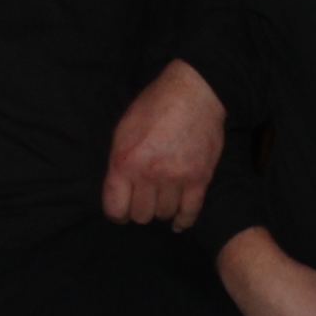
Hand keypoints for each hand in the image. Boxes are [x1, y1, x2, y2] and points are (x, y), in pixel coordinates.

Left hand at [103, 59, 224, 229]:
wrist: (194, 93)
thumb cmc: (154, 107)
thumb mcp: (123, 130)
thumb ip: (119, 162)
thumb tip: (118, 190)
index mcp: (125, 162)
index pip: (115, 209)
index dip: (117, 214)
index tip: (122, 212)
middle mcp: (149, 174)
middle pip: (141, 215)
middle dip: (140, 210)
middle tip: (144, 200)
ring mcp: (176, 178)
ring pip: (164, 214)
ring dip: (161, 210)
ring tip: (162, 200)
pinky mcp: (200, 178)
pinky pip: (190, 212)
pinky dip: (183, 221)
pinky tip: (177, 222)